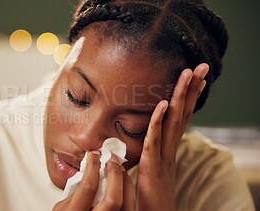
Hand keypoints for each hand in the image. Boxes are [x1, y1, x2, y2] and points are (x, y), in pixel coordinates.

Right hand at [53, 151, 134, 210]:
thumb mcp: (61, 208)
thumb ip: (73, 193)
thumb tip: (88, 171)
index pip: (88, 188)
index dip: (93, 167)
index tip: (94, 155)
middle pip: (113, 199)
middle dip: (114, 174)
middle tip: (111, 159)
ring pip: (126, 204)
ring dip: (124, 181)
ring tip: (118, 168)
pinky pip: (129, 207)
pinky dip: (127, 191)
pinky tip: (122, 183)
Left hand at [136, 63, 208, 210]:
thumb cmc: (151, 198)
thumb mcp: (152, 170)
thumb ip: (150, 153)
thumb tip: (144, 139)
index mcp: (169, 149)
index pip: (181, 118)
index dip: (189, 97)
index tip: (196, 78)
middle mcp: (170, 149)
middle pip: (183, 114)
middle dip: (191, 89)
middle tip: (201, 67)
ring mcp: (164, 157)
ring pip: (174, 122)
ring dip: (181, 97)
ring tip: (188, 74)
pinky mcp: (153, 166)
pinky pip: (156, 140)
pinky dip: (159, 121)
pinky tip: (164, 104)